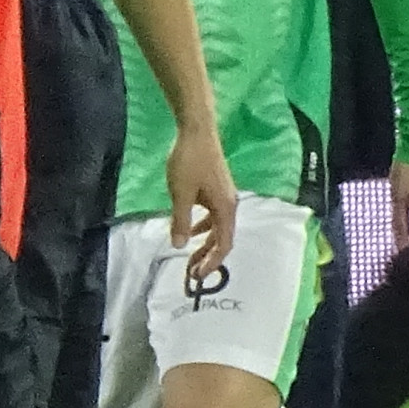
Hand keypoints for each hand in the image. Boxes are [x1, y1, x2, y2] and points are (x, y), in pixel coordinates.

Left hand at [163, 118, 236, 284]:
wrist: (196, 131)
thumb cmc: (189, 161)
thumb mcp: (180, 194)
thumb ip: (180, 221)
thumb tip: (179, 245)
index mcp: (225, 208)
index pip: (223, 244)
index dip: (212, 262)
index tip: (198, 276)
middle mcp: (229, 204)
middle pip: (222, 238)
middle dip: (208, 256)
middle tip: (192, 272)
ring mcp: (224, 196)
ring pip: (217, 228)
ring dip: (205, 243)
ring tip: (190, 256)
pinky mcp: (216, 189)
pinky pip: (213, 215)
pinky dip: (203, 226)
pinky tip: (190, 230)